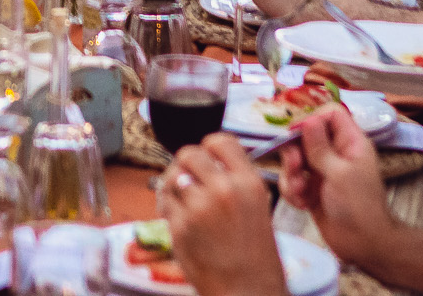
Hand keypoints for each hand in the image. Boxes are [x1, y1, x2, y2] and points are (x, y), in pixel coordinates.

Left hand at [158, 136, 289, 295]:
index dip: (209, 148)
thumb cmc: (255, 257)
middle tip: (189, 181)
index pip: (220, 141)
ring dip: (174, 187)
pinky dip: (168, 209)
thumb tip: (207, 162)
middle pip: (189, 154)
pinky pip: (165, 204)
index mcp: (248, 183)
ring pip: (173, 178)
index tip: (207, 158)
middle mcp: (224, 190)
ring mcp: (199, 208)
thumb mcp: (257, 207)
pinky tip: (179, 220)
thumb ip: (234, 181)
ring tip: (183, 202)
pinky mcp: (179, 227)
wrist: (248, 291)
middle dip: (186, 166)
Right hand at [277, 106, 397, 270]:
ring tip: (300, 191)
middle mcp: (335, 153)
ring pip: (294, 159)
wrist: (362, 245)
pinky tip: (302, 204)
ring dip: (291, 175)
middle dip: (294, 151)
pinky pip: (292, 180)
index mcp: (350, 143)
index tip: (297, 134)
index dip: (312, 119)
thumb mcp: (339, 174)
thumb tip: (307, 119)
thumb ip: (320, 146)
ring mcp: (321, 171)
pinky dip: (292, 191)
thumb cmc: (358, 207)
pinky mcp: (311, 190)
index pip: (330, 114)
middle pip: (305, 135)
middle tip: (295, 167)